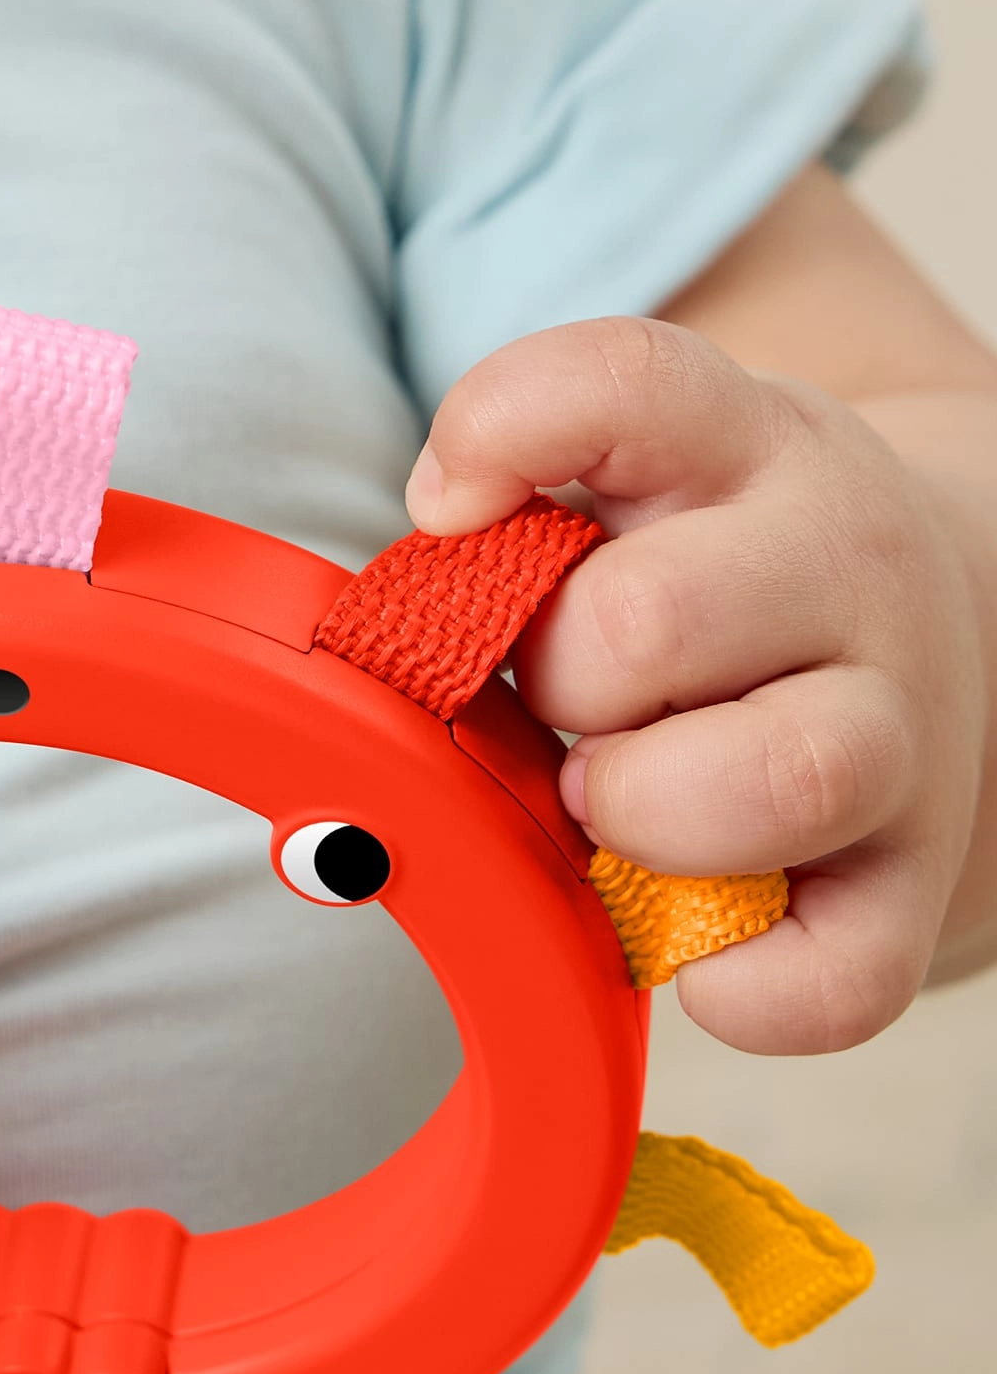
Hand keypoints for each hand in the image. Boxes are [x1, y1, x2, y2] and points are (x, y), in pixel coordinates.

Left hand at [408, 316, 987, 1053]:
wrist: (936, 629)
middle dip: (559, 684)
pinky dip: (738, 989)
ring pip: (777, 778)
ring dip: (644, 814)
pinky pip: (827, 983)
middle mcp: (842, 571)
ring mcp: (896, 733)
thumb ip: (525, 490)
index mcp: (746, 451)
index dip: (503, 435)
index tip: (447, 508)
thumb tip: (437, 530)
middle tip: (565, 708)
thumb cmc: (724, 576)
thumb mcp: (643, 477)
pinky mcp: (906, 888)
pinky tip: (692, 944)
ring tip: (618, 807)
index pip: (626, 384)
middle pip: (646, 624)